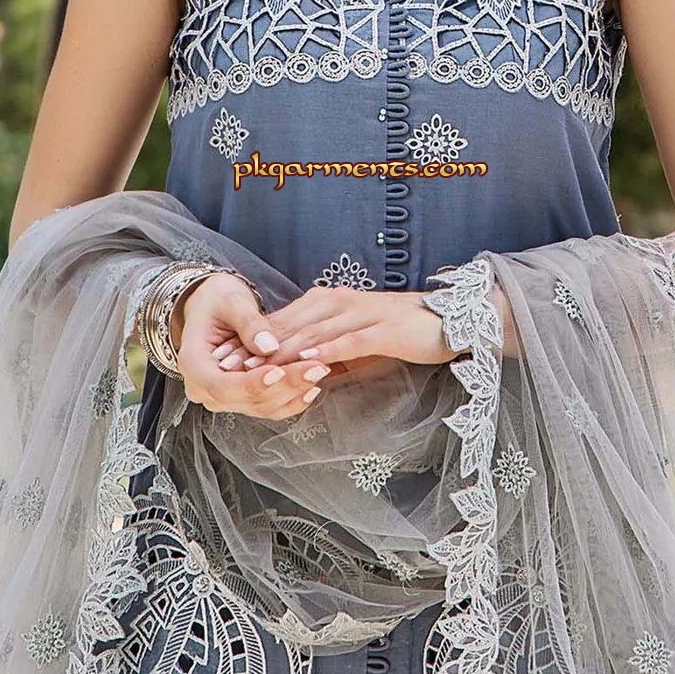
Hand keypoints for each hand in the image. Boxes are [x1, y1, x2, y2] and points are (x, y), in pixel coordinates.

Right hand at [171, 273, 331, 418]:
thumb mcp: (231, 302)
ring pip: (262, 407)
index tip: (280, 370)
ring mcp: (223, 398)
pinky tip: (312, 386)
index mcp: (193, 365)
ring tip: (320, 371)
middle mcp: (204, 389)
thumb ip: (249, 323)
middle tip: (316, 367)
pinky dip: (292, 400)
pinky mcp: (241, 399)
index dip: (253, 382)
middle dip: (283, 386)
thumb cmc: (217, 301)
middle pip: (246, 399)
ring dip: (293, 392)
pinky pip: (269, 407)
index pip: (222, 385)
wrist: (211, 308)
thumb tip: (269, 345)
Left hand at [222, 286, 465, 372]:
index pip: (282, 321)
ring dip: (283, 352)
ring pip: (314, 332)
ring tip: (256, 369)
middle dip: (257, 348)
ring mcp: (361, 313)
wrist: (449, 322)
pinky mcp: (383, 329)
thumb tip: (294, 371)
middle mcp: (340, 302)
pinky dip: (326, 350)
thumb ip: (324, 351)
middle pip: (291, 325)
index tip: (225, 359)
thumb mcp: (354, 342)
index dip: (252, 341)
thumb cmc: (400, 335)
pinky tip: (308, 363)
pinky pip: (349, 340)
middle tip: (228, 367)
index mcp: (329, 302)